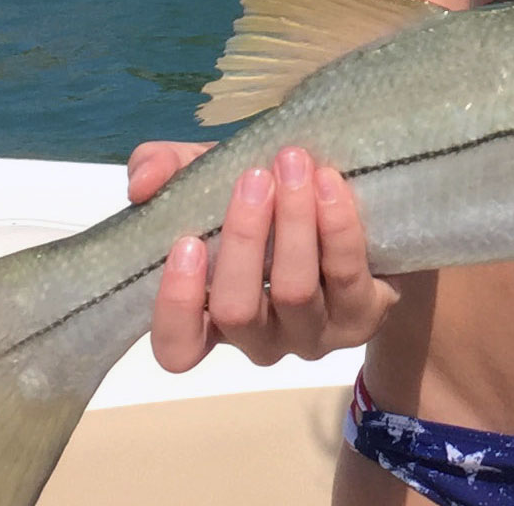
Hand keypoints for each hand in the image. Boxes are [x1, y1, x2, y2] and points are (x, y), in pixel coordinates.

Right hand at [126, 139, 399, 370]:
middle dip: (243, 239)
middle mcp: (259, 337)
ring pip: (293, 291)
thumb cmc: (274, 203)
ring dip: (293, 222)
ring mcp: (312, 335)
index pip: (178, 348)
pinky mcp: (361, 318)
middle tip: (254, 177)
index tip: (186, 242)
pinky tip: (330, 183)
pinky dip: (337, 225)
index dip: (175, 306)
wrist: (370, 217)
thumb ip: (169, 170)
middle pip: (237, 310)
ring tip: (295, 164)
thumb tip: (143, 182)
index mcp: (212, 315)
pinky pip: (345, 275)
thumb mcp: (216, 176)